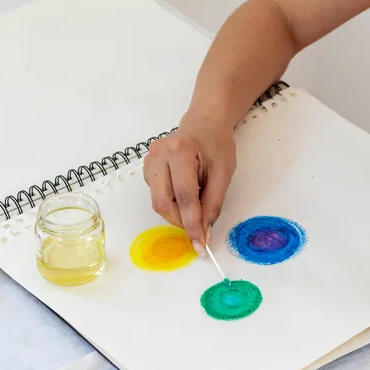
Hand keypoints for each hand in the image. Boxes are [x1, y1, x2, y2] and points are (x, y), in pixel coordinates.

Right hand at [143, 112, 236, 254]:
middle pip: (163, 202)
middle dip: (181, 221)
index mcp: (180, 151)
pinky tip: (184, 194)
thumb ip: (213, 204)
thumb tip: (204, 233)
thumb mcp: (223, 173)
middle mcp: (158, 155)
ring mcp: (149, 161)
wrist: (203, 124)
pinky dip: (171, 203)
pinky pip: (156, 195)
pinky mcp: (146, 169)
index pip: (184, 195)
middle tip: (198, 229)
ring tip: (194, 206)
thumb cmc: (216, 145)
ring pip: (158, 202)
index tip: (200, 244)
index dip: (192, 223)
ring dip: (176, 213)